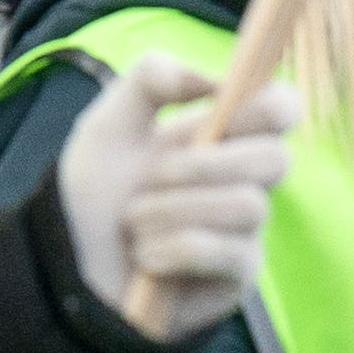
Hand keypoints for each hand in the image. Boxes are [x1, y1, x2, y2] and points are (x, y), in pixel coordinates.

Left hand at [58, 54, 298, 341]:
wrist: (71, 267)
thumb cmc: (95, 198)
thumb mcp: (107, 128)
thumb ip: (147, 80)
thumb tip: (212, 80)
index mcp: (220, 138)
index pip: (281, 109)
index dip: (271, 107)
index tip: (223, 116)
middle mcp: (244, 180)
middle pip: (276, 158)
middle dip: (205, 166)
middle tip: (153, 178)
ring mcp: (247, 228)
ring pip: (247, 205)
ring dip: (172, 212)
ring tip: (133, 226)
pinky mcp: (239, 272)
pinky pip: (221, 250)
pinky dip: (171, 250)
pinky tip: (147, 259)